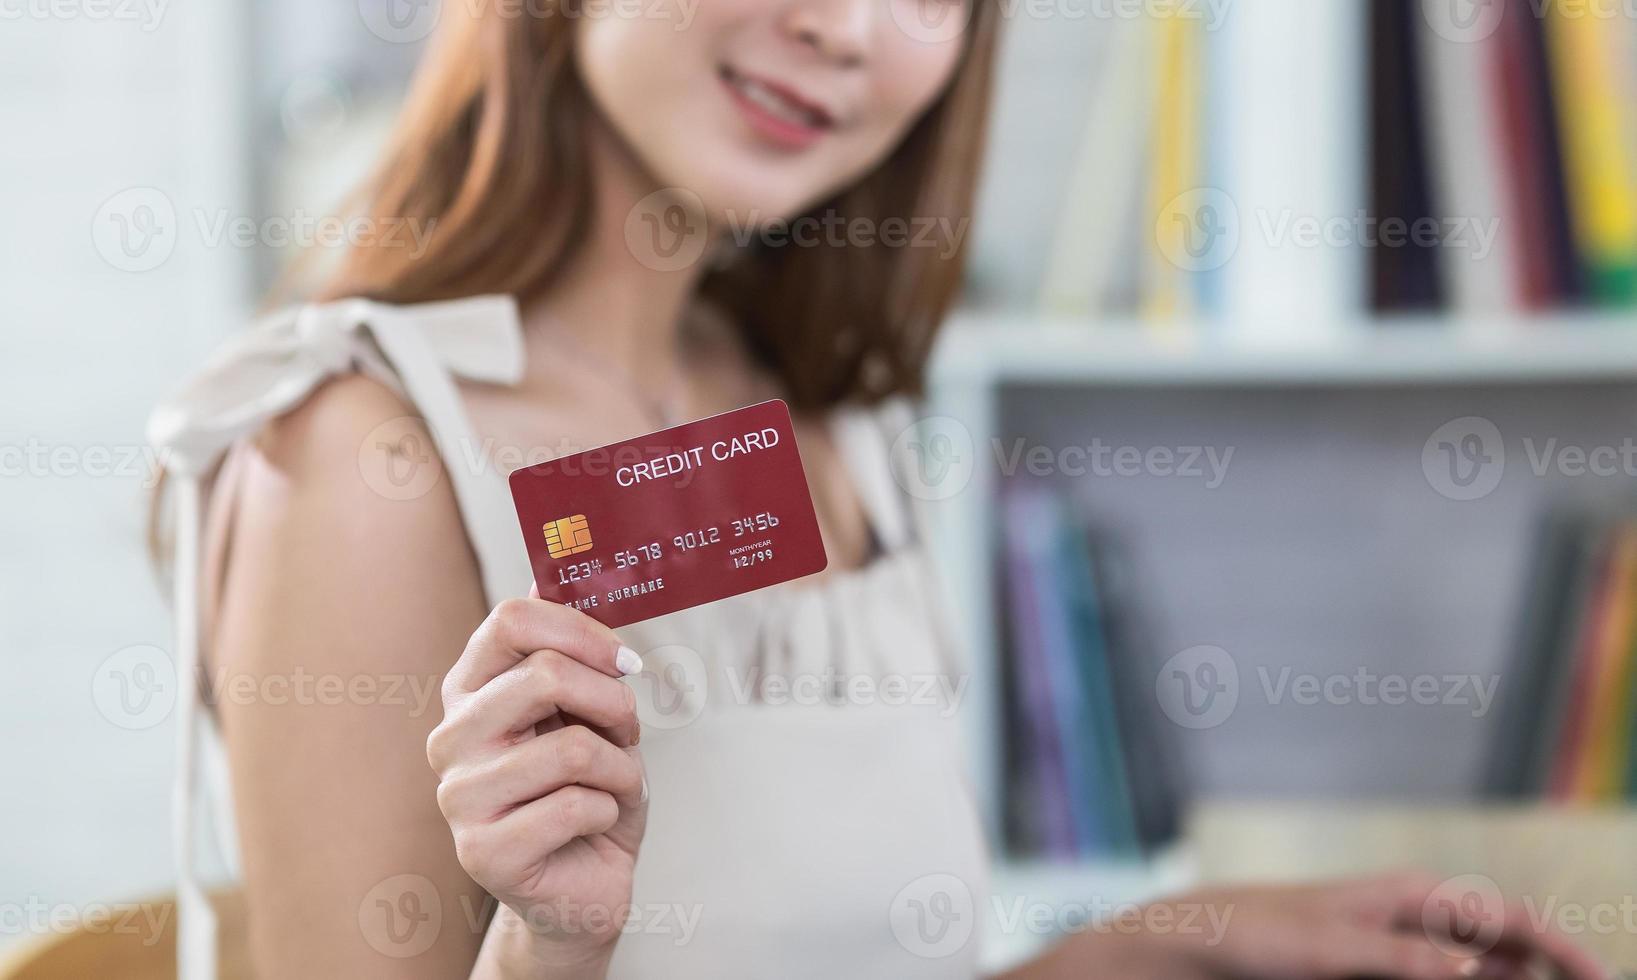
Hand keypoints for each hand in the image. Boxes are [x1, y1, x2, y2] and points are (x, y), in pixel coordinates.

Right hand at [427, 594, 645, 972]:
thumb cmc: (588, 792)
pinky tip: (591, 826)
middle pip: (546, 675)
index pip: (511, 621)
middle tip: (628, 734)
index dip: (582, 629)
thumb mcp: (586, 713)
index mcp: (471, 691)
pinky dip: (608, 811)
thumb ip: (566, 652)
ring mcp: (459, 797)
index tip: (624, 660)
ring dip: (621, 770)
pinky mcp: (482, 852)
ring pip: (573, 748)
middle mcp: (451, 738)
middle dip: (614, 704)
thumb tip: (547, 575)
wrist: (586, 884)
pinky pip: (576, 805)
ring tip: (612, 788)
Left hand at [1113, 873, 1611, 979]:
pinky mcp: (1372, 966)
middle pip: (1502, 942)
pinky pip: (1437, 976)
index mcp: (1409, 894)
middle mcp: (1409, 913)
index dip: (1560, 946)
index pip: (1507, 916)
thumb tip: (1471, 966)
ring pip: (1474, 964)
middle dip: (1543, 968)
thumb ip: (1399, 956)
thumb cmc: (1255, 932)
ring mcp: (1394, 942)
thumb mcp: (1327, 947)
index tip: (1599, 977)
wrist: (1197, 939)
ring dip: (1505, 979)